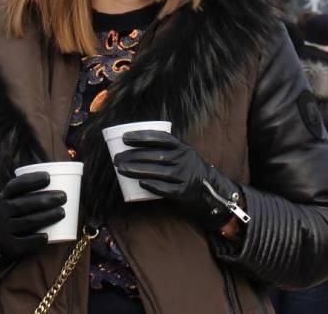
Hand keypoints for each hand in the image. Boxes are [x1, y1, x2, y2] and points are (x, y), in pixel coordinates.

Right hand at [0, 172, 65, 263]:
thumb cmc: (14, 214)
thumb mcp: (14, 200)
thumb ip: (29, 190)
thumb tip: (61, 176)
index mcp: (3, 197)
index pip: (14, 186)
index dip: (30, 180)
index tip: (48, 177)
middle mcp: (1, 212)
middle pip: (22, 204)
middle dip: (44, 200)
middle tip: (63, 196)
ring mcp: (4, 230)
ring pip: (26, 222)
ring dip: (46, 217)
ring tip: (62, 212)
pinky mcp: (9, 246)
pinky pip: (23, 243)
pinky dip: (35, 240)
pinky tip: (46, 236)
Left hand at [113, 130, 243, 231]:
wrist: (211, 189)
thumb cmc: (188, 169)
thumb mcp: (182, 154)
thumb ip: (165, 150)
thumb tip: (133, 146)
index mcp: (182, 147)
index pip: (160, 138)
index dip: (142, 136)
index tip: (124, 138)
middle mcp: (185, 159)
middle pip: (156, 156)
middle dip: (133, 156)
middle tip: (117, 158)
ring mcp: (185, 175)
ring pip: (158, 171)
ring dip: (137, 170)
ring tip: (121, 169)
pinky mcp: (184, 191)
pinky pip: (166, 188)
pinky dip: (153, 185)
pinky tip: (140, 183)